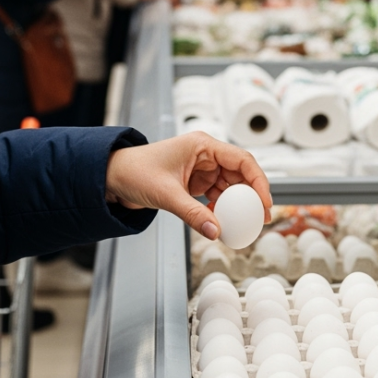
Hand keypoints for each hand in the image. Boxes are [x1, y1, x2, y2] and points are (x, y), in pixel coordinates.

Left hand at [105, 132, 272, 239]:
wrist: (112, 178)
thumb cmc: (134, 172)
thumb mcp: (166, 194)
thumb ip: (192, 214)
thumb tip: (216, 231)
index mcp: (202, 145)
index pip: (242, 160)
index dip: (258, 181)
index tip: (265, 202)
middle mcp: (205, 155)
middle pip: (241, 174)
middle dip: (252, 196)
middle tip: (261, 218)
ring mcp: (201, 169)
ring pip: (230, 187)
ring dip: (237, 205)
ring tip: (244, 224)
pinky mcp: (195, 183)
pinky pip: (217, 196)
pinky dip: (222, 210)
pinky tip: (222, 222)